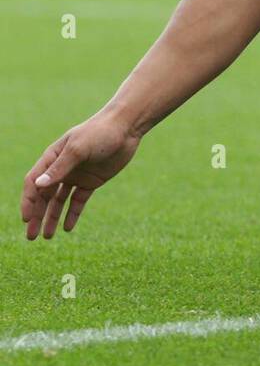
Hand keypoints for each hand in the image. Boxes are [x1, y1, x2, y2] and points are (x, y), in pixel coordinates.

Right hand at [21, 111, 141, 239]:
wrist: (126, 128)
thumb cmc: (99, 132)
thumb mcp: (78, 149)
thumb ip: (60, 168)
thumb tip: (38, 185)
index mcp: (52, 158)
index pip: (33, 182)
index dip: (28, 201)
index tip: (26, 219)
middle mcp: (61, 168)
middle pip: (44, 196)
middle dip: (37, 215)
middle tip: (31, 236)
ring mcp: (76, 176)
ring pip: (59, 201)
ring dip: (52, 218)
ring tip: (48, 237)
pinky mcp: (91, 182)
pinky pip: (78, 201)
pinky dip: (72, 214)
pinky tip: (67, 228)